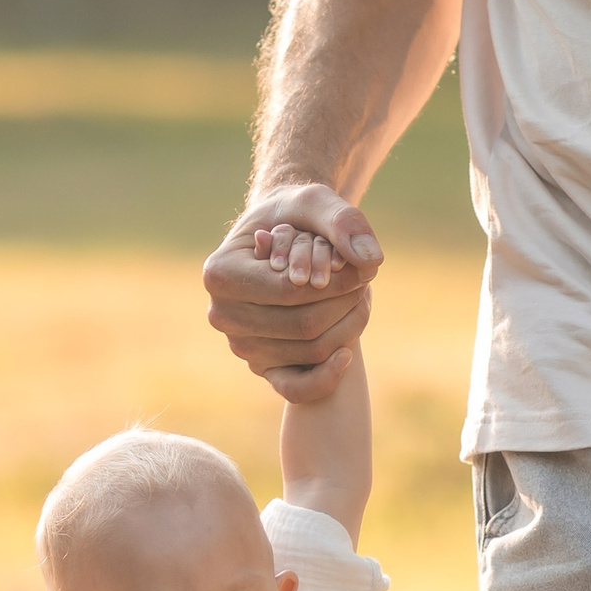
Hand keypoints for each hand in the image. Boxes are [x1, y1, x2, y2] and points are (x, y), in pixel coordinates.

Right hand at [204, 184, 384, 402]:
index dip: (337, 282)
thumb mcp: (314, 201)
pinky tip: (348, 353)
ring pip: (311, 351)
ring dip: (348, 326)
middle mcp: (222, 315)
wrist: (282, 238)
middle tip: (368, 282)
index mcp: (220, 274)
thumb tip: (370, 262)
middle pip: (303, 326)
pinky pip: (297, 389)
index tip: (366, 268)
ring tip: (362, 298)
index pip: (289, 291)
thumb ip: (342, 221)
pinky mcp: (261, 367)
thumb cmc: (294, 216)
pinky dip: (328, 376)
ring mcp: (240, 345)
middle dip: (345, 304)